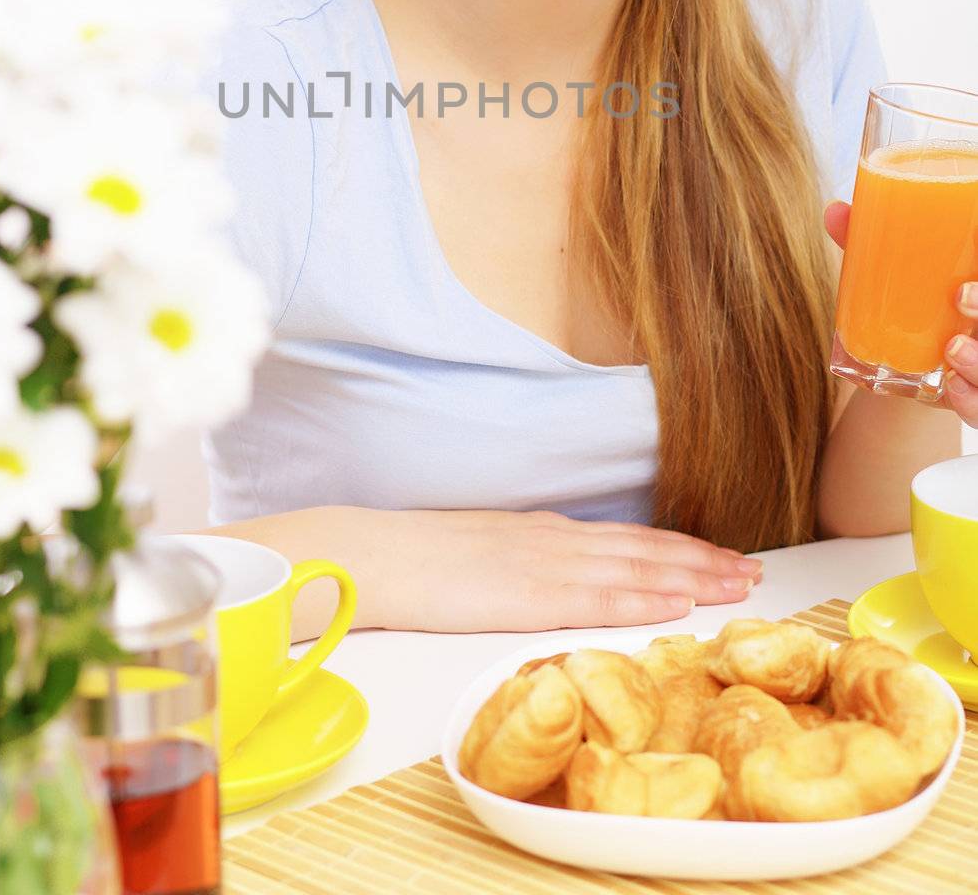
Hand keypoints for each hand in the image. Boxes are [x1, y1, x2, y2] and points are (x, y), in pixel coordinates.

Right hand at [342, 506, 763, 632]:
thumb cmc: (423, 560)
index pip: (629, 540)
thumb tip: (561, 576)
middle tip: (756, 572)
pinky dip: (647, 598)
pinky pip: (602, 597)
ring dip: (693, 577)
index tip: (723, 558)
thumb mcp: (488, 551)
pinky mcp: (533, 595)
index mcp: (548, 534)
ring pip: (638, 568)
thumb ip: (529, 560)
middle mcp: (559, 542)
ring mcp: (548, 566)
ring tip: (739, 587)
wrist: (382, 554)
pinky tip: (679, 604)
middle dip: (705, 561)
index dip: (681, 549)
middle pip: (647, 549)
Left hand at [823, 199, 977, 427]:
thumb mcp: (898, 277)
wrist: (910, 364)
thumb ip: (870, 247)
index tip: (966, 268)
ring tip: (951, 349)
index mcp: (975, 288)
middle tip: (960, 296)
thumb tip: (835, 211)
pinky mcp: (974, 396)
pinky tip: (951, 388)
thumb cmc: (912, 305)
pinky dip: (971, 400)